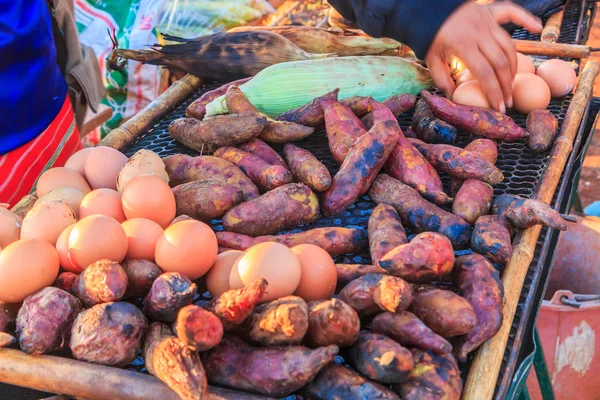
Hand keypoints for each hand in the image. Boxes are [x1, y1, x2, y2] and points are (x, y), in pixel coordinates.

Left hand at [425, 2, 541, 112]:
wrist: (427, 9)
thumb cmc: (429, 37)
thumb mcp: (431, 60)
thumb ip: (442, 79)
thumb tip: (454, 97)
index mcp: (463, 45)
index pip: (485, 73)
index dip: (494, 92)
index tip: (500, 107)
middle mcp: (479, 31)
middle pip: (500, 62)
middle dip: (506, 85)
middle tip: (508, 101)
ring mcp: (486, 20)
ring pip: (509, 45)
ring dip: (514, 66)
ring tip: (512, 83)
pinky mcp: (490, 10)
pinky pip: (512, 12)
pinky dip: (526, 19)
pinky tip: (538, 28)